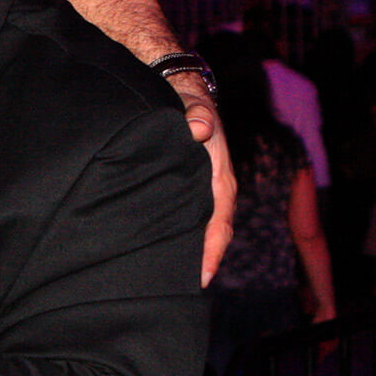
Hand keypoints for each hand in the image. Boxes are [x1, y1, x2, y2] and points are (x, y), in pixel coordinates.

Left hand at [169, 71, 234, 286]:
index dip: (211, 251)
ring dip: (186, 249)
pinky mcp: (183, 184)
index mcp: (219, 174)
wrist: (179, 85)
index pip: (219, 221)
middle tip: (177, 290)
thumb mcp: (193, 102)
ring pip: (196, 226)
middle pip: (209, 232)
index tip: (201, 277)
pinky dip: (174, 232)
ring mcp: (199, 187)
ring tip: (166, 278)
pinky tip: (156, 247)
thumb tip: (200, 129)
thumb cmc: (186, 98)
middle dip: (199, 261)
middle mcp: (213, 187)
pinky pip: (182, 214)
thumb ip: (196, 114)